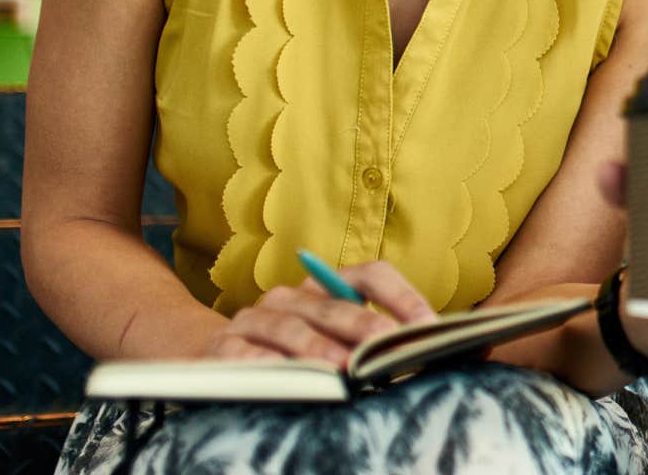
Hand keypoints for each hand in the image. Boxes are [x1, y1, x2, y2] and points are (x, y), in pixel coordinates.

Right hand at [199, 260, 438, 366]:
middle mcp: (291, 296)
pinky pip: (245, 353)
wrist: (219, 354)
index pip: (370, 275)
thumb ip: (369, 337)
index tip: (428, 323)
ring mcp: (255, 318)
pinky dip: (265, 363)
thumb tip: (419, 346)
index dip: (401, 296)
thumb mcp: (333, 336)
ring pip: (291, 328)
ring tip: (342, 366)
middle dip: (364, 325)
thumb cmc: (293, 348)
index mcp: (326, 286)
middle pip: (333, 306)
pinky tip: (285, 373)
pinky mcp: (224, 346)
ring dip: (319, 348)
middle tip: (387, 345)